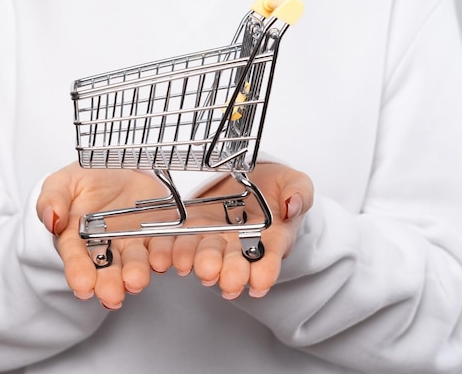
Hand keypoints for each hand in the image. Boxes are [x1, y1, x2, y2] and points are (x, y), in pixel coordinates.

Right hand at [36, 162, 176, 309]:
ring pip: (135, 262)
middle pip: (107, 268)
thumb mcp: (64, 181)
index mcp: (77, 237)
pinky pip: (162, 246)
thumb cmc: (87, 179)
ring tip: (136, 281)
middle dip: (109, 283)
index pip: (76, 256)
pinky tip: (163, 261)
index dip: (78, 272)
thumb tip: (51, 218)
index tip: (82, 285)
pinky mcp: (156, 233)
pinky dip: (164, 255)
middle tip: (112, 294)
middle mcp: (105, 245)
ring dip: (136, 273)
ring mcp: (132, 241)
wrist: (120, 167)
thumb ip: (53, 198)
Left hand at [167, 163, 312, 299]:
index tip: (260, 281)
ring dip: (198, 262)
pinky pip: (180, 242)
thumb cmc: (275, 186)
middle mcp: (241, 245)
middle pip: (235, 262)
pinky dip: (170, 251)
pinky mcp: (192, 230)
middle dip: (228, 271)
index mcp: (271, 239)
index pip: (270, 258)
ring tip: (189, 266)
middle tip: (223, 278)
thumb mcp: (294, 182)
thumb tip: (293, 205)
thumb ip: (299, 192)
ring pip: (206, 254)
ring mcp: (215, 239)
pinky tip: (163, 257)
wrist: (249, 179)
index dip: (265, 271)